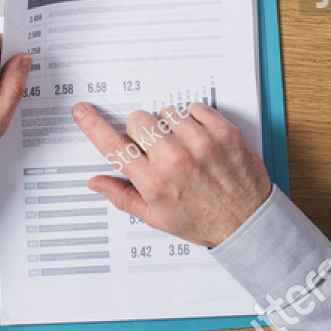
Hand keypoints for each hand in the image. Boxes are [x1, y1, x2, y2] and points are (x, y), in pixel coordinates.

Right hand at [71, 101, 272, 248]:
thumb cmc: (203, 222)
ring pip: (167, 113)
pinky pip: (195, 108)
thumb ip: (122, 196)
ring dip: (170, 126)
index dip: (93, 126)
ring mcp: (200, 144)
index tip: (82, 111)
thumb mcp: (157, 217)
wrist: (248, 223)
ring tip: (183, 146)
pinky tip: (199, 139)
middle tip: (155, 147)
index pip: (113, 147)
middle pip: (138, 120)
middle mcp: (174, 160)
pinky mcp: (223, 132)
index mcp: (154, 182)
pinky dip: (194, 119)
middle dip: (141, 131)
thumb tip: (96, 183)